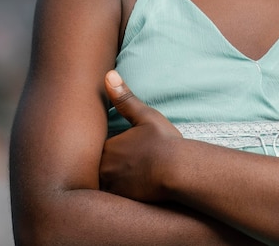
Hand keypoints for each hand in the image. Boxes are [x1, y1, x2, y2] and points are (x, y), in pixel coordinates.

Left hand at [100, 70, 181, 201]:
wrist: (180, 171)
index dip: (107, 148)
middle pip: (98, 168)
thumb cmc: (164, 142)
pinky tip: (134, 190)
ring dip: (111, 180)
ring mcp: (113, 189)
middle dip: (106, 165)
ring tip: (128, 177)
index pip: (98, 149)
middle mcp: (105, 170)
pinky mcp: (123, 203)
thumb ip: (124, 98)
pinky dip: (120, 194)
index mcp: (108, 148)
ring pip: (105, 184)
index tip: (119, 146)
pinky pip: (114, 200)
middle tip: (124, 163)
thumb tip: (108, 75)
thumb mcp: (145, 116)